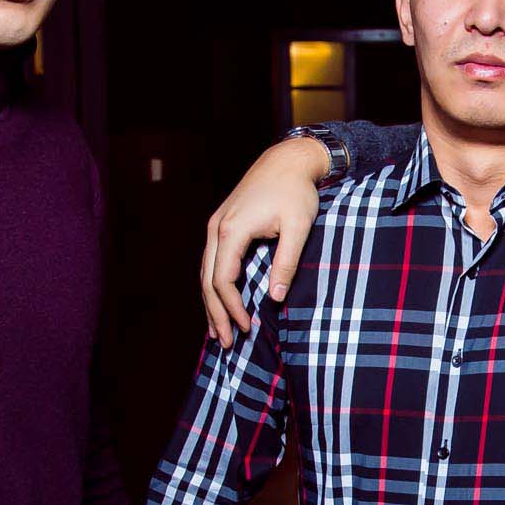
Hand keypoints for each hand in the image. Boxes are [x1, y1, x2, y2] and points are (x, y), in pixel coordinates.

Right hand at [202, 136, 327, 348]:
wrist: (287, 160)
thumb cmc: (296, 191)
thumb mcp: (298, 227)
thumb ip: (286, 262)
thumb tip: (275, 298)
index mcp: (232, 230)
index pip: (222, 280)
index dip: (232, 308)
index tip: (246, 328)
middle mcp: (217, 228)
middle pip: (207, 280)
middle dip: (215, 314)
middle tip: (225, 343)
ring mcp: (216, 225)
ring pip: (205, 272)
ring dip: (210, 303)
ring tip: (216, 331)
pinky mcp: (222, 223)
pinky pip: (211, 260)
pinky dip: (213, 284)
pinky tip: (218, 301)